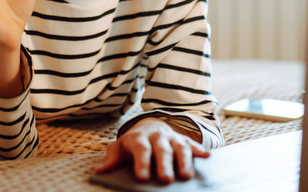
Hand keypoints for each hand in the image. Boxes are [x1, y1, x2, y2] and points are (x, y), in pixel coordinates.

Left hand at [95, 117, 209, 183]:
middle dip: (164, 164)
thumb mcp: (120, 148)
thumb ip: (112, 159)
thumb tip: (100, 172)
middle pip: (161, 150)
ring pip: (180, 147)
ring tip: (186, 176)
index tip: (141, 177)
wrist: (150, 127)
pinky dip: (200, 150)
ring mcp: (172, 138)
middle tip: (165, 180)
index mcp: (139, 138)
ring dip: (184, 161)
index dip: (141, 163)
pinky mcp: (185, 141)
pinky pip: (193, 144)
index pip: (140, 150)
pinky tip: (206, 157)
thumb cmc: (133, 143)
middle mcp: (157, 137)